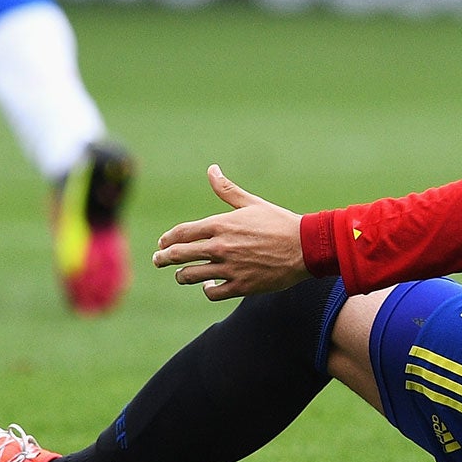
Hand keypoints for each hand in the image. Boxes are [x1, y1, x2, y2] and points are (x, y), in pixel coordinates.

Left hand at [152, 166, 306, 300]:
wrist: (304, 246)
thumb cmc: (278, 222)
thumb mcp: (251, 203)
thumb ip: (227, 190)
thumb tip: (212, 169)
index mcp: (221, 225)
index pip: (182, 233)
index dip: (167, 239)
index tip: (162, 242)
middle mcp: (220, 247)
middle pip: (179, 255)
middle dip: (163, 258)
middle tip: (157, 260)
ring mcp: (229, 268)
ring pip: (191, 276)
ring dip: (182, 276)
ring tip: (181, 275)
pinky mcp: (240, 285)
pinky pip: (212, 292)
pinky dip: (206, 289)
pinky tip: (208, 285)